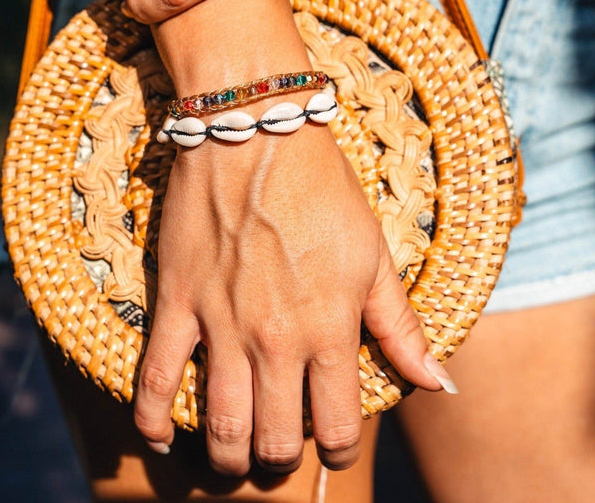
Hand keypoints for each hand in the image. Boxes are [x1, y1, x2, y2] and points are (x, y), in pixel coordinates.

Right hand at [133, 124, 449, 475]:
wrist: (258, 135)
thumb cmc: (324, 190)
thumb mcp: (374, 256)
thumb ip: (401, 328)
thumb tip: (439, 386)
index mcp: (330, 331)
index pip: (337, 428)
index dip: (339, 450)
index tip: (334, 446)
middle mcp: (276, 341)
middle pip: (274, 440)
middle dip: (282, 458)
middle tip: (283, 447)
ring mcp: (221, 325)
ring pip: (220, 426)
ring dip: (229, 457)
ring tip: (236, 454)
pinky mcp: (179, 303)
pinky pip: (156, 378)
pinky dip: (154, 419)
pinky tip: (161, 438)